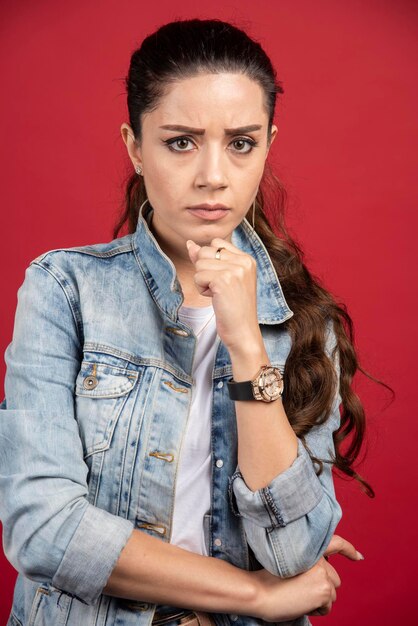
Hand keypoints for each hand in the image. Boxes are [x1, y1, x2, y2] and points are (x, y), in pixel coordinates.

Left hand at [186, 238, 260, 351]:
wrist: (243, 332)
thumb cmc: (234, 308)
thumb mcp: (224, 278)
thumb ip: (208, 259)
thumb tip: (190, 244)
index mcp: (247, 259)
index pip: (216, 243)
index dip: (210, 260)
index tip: (221, 279)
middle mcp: (243, 261)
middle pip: (205, 252)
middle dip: (205, 271)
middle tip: (220, 289)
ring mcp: (234, 270)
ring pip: (199, 264)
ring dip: (203, 281)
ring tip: (218, 294)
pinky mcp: (223, 280)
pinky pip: (198, 276)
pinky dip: (201, 289)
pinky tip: (215, 298)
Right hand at [249, 534, 363, 621]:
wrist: (260, 591)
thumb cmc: (268, 580)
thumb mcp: (289, 563)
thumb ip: (308, 564)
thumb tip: (323, 576)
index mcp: (310, 549)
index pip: (334, 543)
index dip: (349, 550)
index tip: (358, 557)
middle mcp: (320, 558)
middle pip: (334, 579)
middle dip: (322, 588)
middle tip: (300, 590)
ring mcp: (324, 573)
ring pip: (331, 594)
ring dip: (318, 600)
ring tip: (298, 596)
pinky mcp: (325, 590)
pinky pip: (327, 607)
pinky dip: (316, 610)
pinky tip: (301, 603)